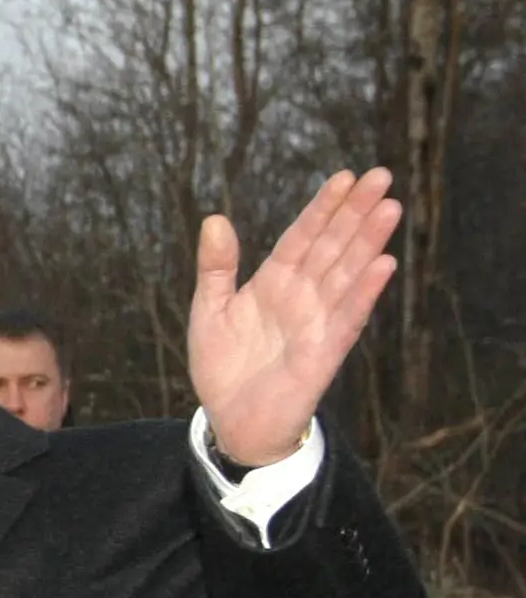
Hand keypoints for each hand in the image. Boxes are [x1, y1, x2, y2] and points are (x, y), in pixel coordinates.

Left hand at [188, 167, 402, 465]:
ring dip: (368, 243)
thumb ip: (216, 267)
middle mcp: (301, 296)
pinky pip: (348, 317)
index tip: (343, 177)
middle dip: (355, 212)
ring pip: (346, 274)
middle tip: (380, 176)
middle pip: (332, 246)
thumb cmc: (224, 366)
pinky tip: (384, 265)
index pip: (302, 237)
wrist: (230, 421)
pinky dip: (364, 292)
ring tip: (389, 208)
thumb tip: (215, 219)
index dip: (322, 208)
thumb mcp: (209, 310)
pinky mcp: (325, 352)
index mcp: (274, 283)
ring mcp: (317, 321)